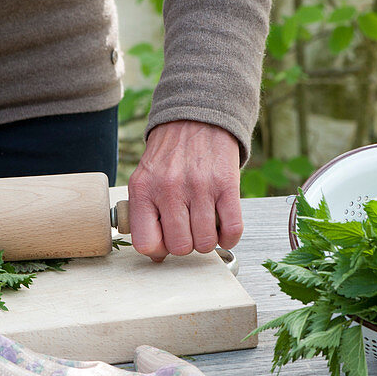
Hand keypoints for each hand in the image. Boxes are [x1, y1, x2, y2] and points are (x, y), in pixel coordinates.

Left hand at [127, 120, 242, 261]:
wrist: (196, 118)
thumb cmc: (170, 156)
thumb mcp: (145, 179)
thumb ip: (145, 215)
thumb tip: (157, 256)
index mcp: (144, 189)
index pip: (146, 243)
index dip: (159, 250)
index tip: (166, 241)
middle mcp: (169, 189)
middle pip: (180, 247)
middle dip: (186, 245)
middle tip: (189, 231)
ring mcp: (199, 187)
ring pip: (206, 242)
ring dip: (208, 241)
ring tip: (205, 226)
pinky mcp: (226, 184)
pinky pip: (232, 229)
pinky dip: (229, 237)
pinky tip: (223, 229)